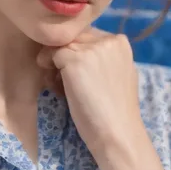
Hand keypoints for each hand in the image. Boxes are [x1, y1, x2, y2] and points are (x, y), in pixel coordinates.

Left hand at [37, 28, 144, 160]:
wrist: (117, 132)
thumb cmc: (115, 110)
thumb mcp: (115, 74)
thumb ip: (101, 58)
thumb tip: (74, 52)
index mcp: (120, 41)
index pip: (86, 36)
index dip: (77, 55)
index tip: (79, 77)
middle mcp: (107, 39)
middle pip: (72, 40)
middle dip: (65, 59)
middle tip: (66, 84)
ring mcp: (91, 48)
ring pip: (60, 47)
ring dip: (55, 67)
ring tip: (63, 89)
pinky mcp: (74, 60)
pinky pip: (51, 57)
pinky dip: (50, 75)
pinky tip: (60, 92)